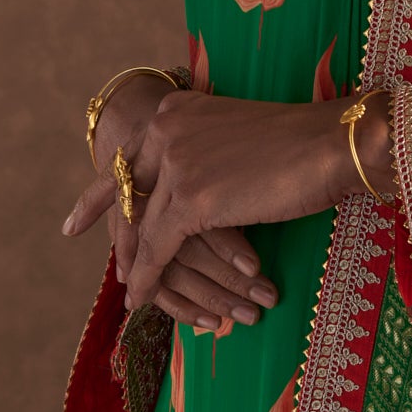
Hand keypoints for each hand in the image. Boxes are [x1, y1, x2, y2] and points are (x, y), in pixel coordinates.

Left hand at [64, 88, 377, 310]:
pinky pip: (158, 248)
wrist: (332, 144)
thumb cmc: (301, 142)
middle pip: (129, 194)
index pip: (128, 158)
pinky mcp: (191, 200)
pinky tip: (140, 300)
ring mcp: (176, 163)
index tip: (78, 221)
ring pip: (142, 225)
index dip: (102, 194)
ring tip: (129, 289)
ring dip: (134, 263)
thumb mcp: (236, 135)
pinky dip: (147, 278)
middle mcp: (167, 130)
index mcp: (176, 110)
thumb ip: (204, 151)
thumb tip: (193, 181)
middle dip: (115, 234)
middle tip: (100, 263)